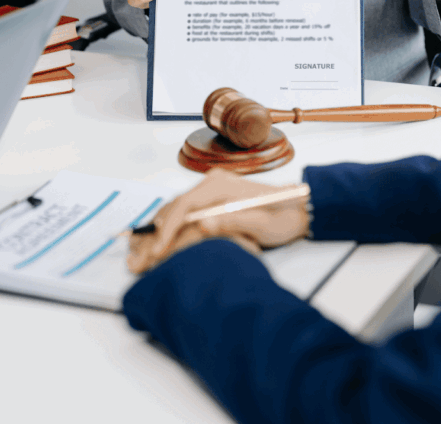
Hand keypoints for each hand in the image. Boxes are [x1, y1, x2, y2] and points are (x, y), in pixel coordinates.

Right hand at [127, 169, 310, 274]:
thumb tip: (204, 225)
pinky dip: (171, 229)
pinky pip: (184, 213)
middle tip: (143, 257)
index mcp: (220, 185)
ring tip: (145, 255)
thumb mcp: (262, 224)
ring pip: (175, 210)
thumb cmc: (282, 217)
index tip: (159, 249)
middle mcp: (211, 183)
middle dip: (157, 233)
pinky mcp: (211, 200)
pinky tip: (162, 247)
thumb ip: (234, 222)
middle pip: (174, 207)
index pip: (184, 205)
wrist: (297, 209)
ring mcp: (210, 190)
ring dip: (160, 232)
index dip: (168, 229)